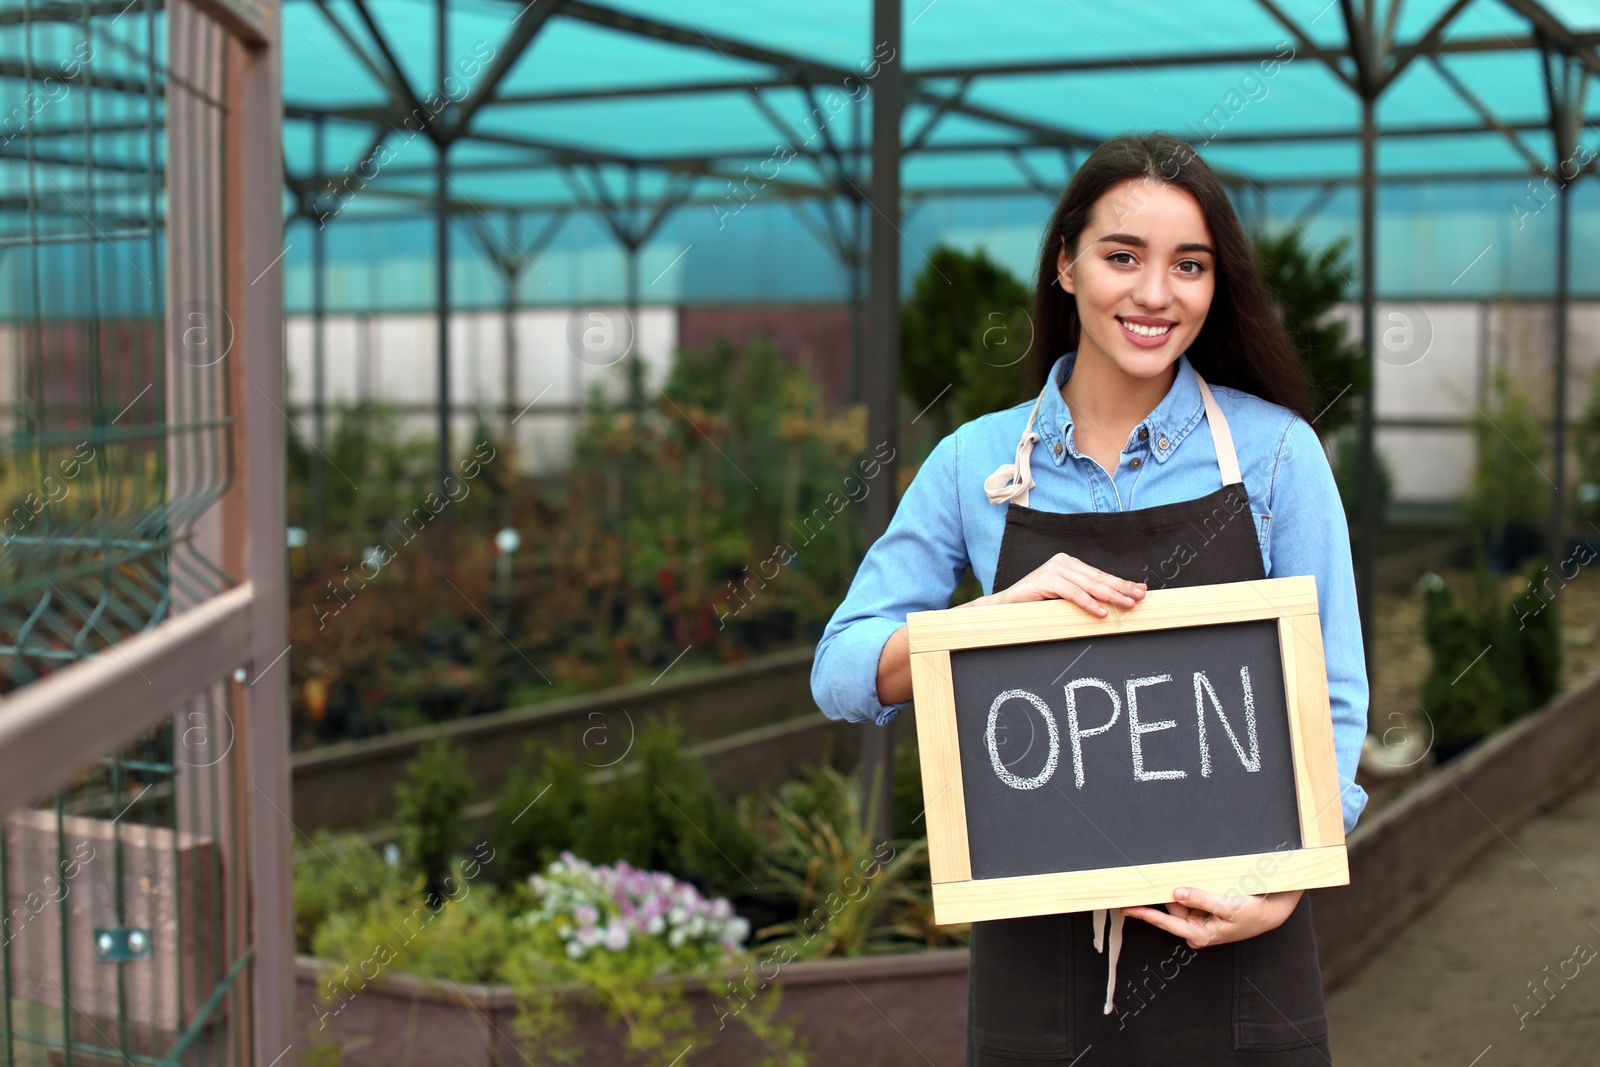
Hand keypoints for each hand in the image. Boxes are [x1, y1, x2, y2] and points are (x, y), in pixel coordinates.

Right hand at [994, 552, 1146, 616]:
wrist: (1005, 606)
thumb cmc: (1035, 604)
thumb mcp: (1064, 598)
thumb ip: (1083, 595)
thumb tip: (1112, 603)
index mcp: (1069, 564)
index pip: (1100, 575)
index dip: (1121, 583)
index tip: (1140, 590)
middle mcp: (1063, 562)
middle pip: (1099, 578)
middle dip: (1122, 589)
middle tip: (1139, 597)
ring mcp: (1054, 569)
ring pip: (1090, 585)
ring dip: (1111, 596)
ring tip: (1127, 605)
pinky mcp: (1046, 580)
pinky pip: (1073, 593)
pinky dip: (1088, 603)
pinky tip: (1101, 611)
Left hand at [1120, 886, 1302, 947]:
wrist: (1273, 910)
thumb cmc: (1253, 913)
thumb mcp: (1228, 906)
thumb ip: (1201, 899)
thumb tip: (1176, 893)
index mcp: (1199, 934)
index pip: (1165, 922)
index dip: (1144, 913)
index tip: (1126, 907)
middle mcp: (1196, 928)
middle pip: (1171, 907)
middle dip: (1161, 893)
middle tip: (1146, 877)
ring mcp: (1201, 919)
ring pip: (1181, 899)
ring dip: (1177, 888)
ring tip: (1177, 876)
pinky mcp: (1206, 909)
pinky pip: (1191, 895)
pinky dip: (1187, 887)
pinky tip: (1187, 878)